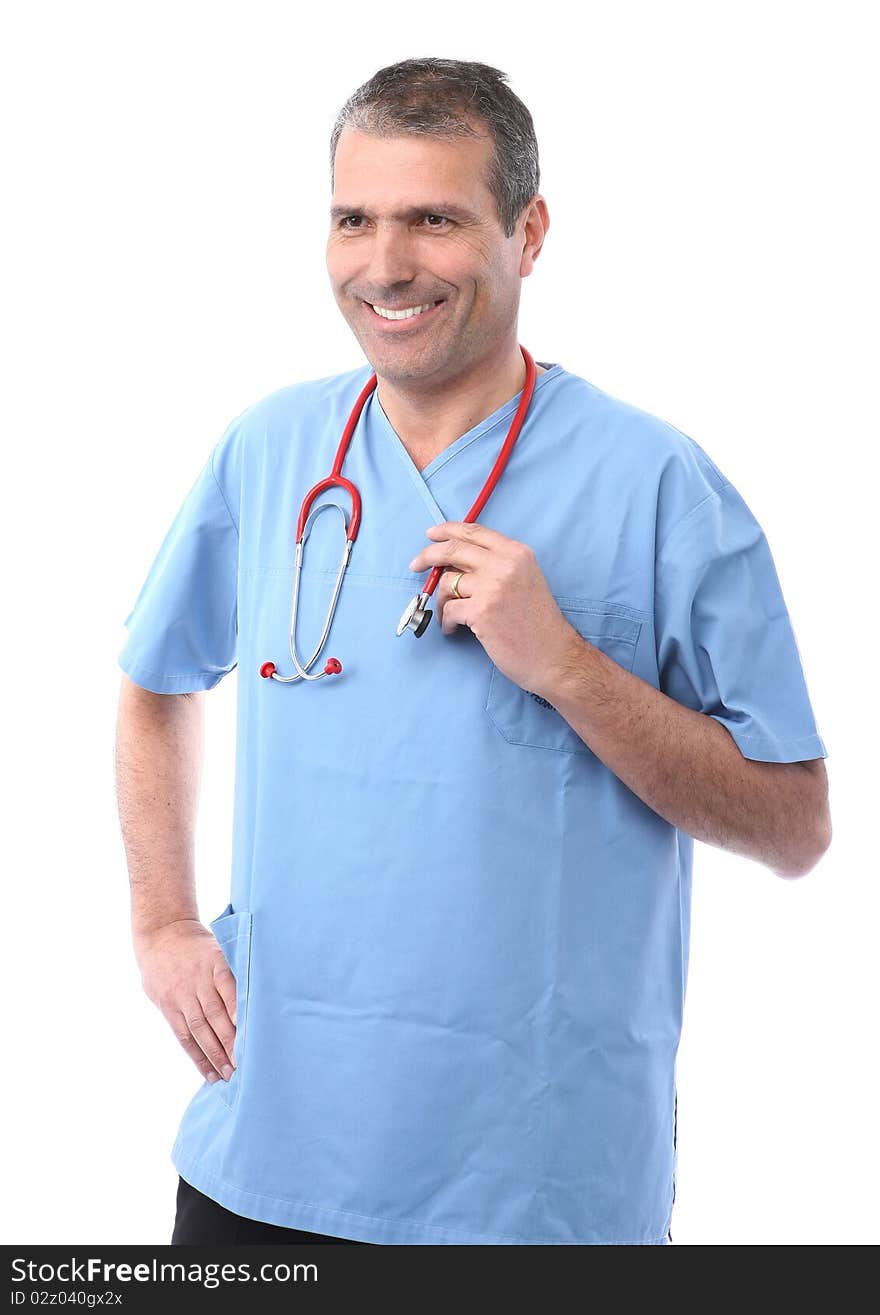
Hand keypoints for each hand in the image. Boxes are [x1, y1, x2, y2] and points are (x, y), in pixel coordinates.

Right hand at [133, 918, 237, 1084]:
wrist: (161, 934)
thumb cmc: (199, 944)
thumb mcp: (220, 946)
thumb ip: (236, 969)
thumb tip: (265, 990)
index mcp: (214, 963)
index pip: (228, 989)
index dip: (238, 1010)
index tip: (252, 1031)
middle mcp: (197, 981)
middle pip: (215, 1015)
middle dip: (231, 1042)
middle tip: (247, 1064)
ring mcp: (181, 996)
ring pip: (200, 1029)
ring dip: (215, 1054)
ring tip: (230, 1074)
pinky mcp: (169, 1008)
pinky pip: (184, 1036)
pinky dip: (197, 1056)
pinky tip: (209, 1072)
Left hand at [408, 520, 580, 695]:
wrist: (554, 656)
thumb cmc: (538, 623)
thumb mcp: (525, 579)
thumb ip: (496, 565)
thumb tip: (454, 562)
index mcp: (516, 553)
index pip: (474, 531)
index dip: (447, 530)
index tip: (431, 535)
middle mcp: (505, 564)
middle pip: (453, 549)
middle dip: (428, 555)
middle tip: (415, 565)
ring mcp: (492, 587)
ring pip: (447, 582)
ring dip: (441, 601)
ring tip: (450, 616)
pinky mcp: (481, 611)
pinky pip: (449, 610)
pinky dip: (447, 622)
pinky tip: (454, 630)